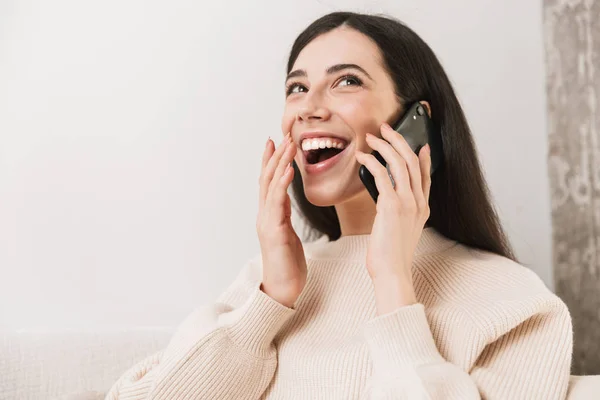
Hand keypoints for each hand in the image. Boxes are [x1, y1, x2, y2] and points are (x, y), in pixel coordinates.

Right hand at [256, 133, 306, 308]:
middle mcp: (264, 216)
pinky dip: (282, 185)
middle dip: (275, 156)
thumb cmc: (287, 264)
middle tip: (283, 135)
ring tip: (287, 146)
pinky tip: (288, 171)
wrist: (283, 289)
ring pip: (270, 187)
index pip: (268, 182)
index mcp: (269, 215)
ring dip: (279, 164)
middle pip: (267, 179)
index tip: (276, 142)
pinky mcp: (274, 232)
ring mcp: (267, 223)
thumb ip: (284, 216)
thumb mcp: (287, 234)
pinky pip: (277, 204)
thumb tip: (285, 200)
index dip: (271, 161)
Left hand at [355, 123, 431, 313]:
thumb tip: (387, 198)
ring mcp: (408, 203)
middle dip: (399, 141)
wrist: (391, 272)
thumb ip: (398, 212)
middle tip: (386, 128)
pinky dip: (371, 162)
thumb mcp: (400, 230)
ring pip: (400, 163)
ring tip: (371, 137)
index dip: (423, 157)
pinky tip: (361, 157)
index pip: (426, 176)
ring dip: (384, 146)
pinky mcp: (392, 206)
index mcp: (422, 208)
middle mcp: (418, 202)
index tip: (419, 144)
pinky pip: (382, 176)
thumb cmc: (390, 255)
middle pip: (413, 162)